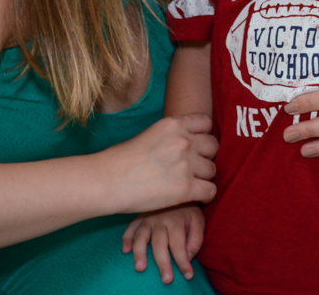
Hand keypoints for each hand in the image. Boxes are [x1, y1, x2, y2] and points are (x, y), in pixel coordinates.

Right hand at [102, 113, 217, 213]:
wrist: (106, 181)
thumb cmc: (120, 160)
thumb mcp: (150, 134)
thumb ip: (171, 136)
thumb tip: (187, 142)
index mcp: (173, 124)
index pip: (206, 122)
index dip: (202, 135)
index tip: (195, 145)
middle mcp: (184, 141)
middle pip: (213, 146)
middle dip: (204, 156)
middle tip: (191, 166)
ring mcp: (186, 164)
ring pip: (212, 170)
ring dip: (203, 177)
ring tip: (187, 183)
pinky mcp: (186, 189)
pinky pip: (211, 191)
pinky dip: (204, 195)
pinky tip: (193, 196)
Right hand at [121, 204, 203, 282]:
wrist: (177, 188)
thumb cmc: (189, 209)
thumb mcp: (199, 221)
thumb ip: (196, 239)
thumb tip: (188, 257)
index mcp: (177, 222)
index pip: (180, 246)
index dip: (183, 262)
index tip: (188, 275)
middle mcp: (160, 221)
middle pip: (160, 245)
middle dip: (163, 263)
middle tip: (166, 279)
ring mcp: (147, 219)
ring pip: (141, 237)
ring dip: (140, 253)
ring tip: (140, 268)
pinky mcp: (139, 218)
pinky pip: (130, 228)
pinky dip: (126, 239)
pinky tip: (125, 251)